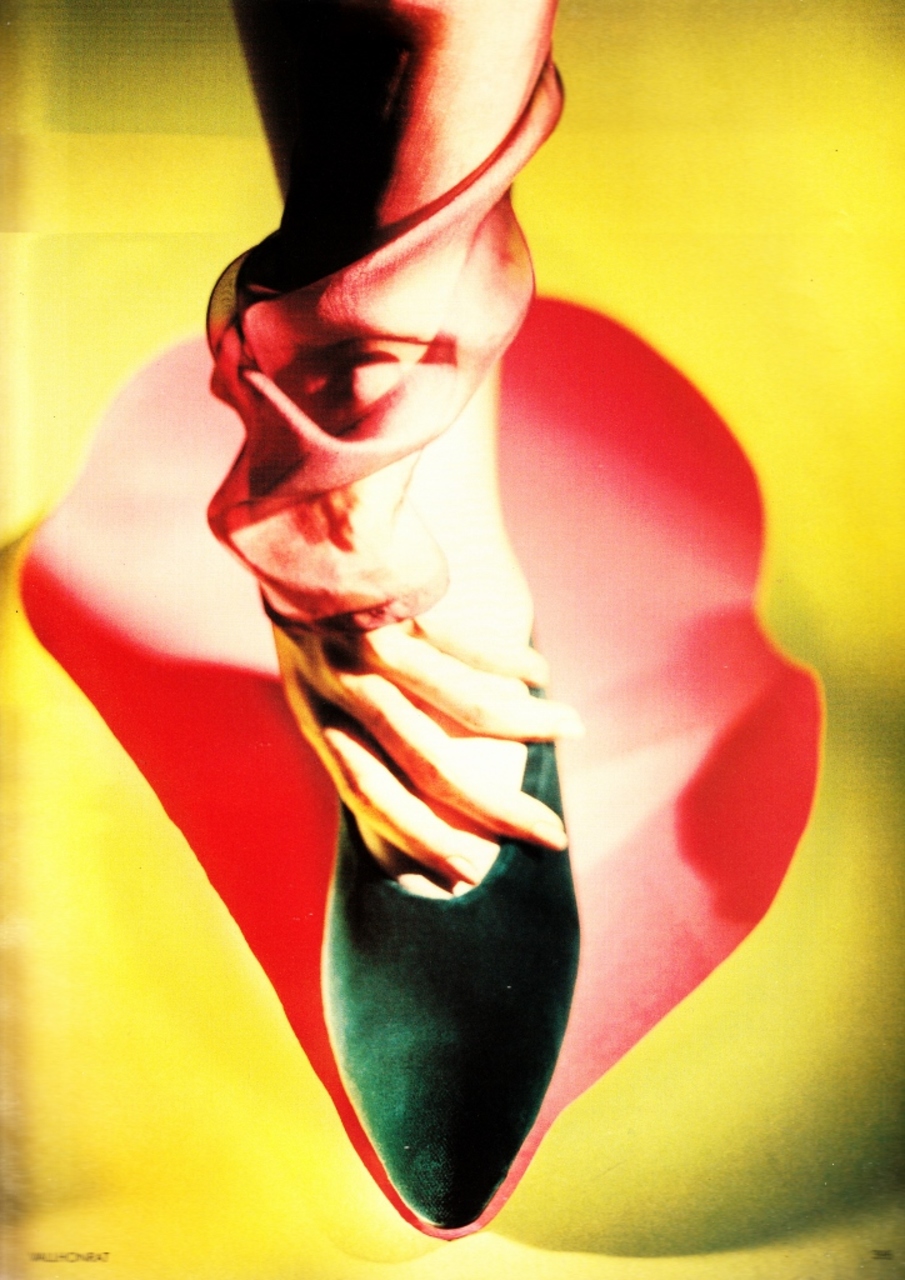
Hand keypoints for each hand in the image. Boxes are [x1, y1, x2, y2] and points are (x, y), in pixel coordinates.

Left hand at [272, 618, 583, 892]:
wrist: (286, 519)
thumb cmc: (303, 607)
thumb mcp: (306, 677)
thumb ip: (347, 723)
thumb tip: (402, 777)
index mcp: (315, 719)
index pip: (370, 797)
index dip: (420, 837)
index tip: (470, 871)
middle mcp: (342, 691)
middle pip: (428, 765)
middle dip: (495, 807)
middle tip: (551, 833)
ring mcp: (371, 646)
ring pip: (460, 702)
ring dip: (523, 724)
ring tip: (573, 730)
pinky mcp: (399, 602)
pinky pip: (464, 642)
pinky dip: (507, 660)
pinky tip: (540, 674)